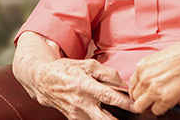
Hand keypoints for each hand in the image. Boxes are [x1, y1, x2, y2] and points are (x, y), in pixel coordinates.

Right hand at [15, 57, 134, 119]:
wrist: (43, 80)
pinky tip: (106, 116)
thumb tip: (123, 84)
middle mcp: (81, 102)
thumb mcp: (88, 65)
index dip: (125, 103)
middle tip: (132, 118)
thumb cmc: (66, 70)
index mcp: (86, 86)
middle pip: (104, 119)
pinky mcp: (73, 119)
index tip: (136, 105)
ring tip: (120, 117)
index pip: (109, 97)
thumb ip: (107, 74)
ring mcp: (77, 113)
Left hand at [129, 38, 179, 114]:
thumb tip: (151, 84)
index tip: (146, 94)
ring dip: (151, 106)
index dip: (140, 91)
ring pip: (140, 107)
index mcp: (143, 66)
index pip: (132, 85)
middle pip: (135, 97)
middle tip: (155, 98)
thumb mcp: (162, 60)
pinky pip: (157, 111)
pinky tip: (171, 101)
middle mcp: (145, 77)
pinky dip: (163, 109)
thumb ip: (152, 73)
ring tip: (162, 101)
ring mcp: (154, 89)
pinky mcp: (166, 99)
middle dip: (144, 99)